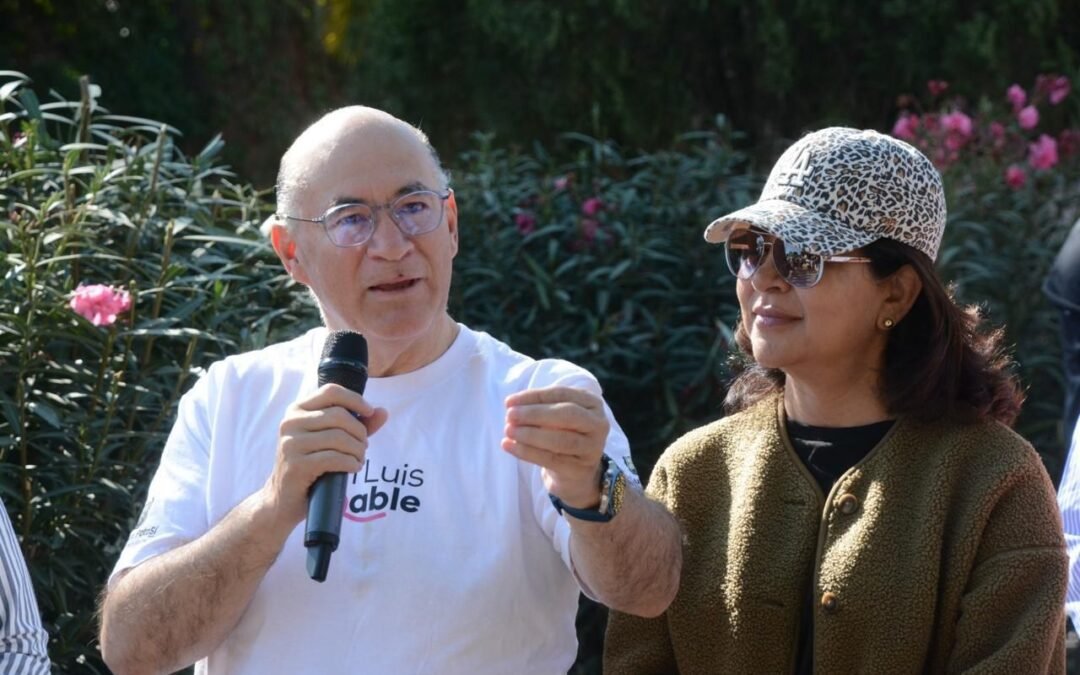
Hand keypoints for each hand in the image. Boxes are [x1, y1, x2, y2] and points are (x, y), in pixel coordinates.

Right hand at [261, 384, 388, 527]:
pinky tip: (353, 468)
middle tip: (363, 446)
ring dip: (357, 450)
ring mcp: (291, 444)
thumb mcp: (330, 440)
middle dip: (359, 432)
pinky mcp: (296, 465)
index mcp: (297, 410)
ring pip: (339, 437)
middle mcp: (290, 422)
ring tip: (358, 459)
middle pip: (339, 415)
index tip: (369, 411)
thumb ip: (356, 425)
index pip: (330, 391)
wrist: (282, 499)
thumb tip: (383, 412)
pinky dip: (350, 463)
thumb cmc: (310, 465)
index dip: (355, 399)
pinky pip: (334, 458)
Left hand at [502, 386, 608, 508]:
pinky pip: (551, 460)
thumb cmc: (563, 435)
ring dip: (530, 434)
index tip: (509, 402)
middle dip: (535, 414)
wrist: (577, 473)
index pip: (561, 394)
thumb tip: (512, 405)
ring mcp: (592, 448)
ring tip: (508, 431)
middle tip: (509, 416)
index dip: (534, 396)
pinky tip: (509, 446)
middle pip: (566, 415)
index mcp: (592, 403)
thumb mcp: (557, 417)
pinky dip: (527, 452)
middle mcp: (597, 424)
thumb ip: (539, 407)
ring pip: (560, 440)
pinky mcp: (580, 470)